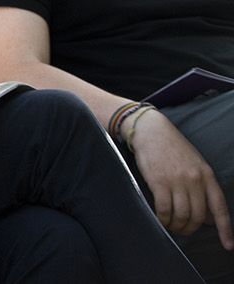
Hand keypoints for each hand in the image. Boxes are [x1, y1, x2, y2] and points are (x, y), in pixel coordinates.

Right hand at [131, 109, 233, 247]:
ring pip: (182, 215)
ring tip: (171, 226)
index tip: (228, 245)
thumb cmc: (173, 149)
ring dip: (176, 226)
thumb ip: (203, 189)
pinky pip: (164, 209)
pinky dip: (163, 218)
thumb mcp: (195, 165)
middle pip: (198, 216)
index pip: (220, 208)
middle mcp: (195, 180)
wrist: (151, 131)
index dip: (225, 229)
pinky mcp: (159, 182)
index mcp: (207, 176)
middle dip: (190, 228)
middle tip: (183, 230)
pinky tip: (161, 219)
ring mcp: (177, 181)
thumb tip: (207, 217)